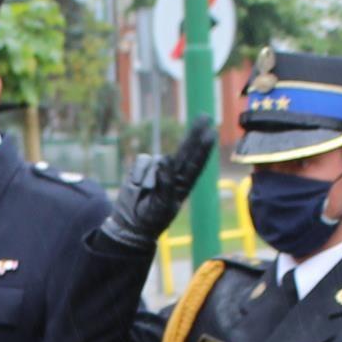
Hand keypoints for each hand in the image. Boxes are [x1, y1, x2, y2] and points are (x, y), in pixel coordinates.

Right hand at [102, 121, 219, 250]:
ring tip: (145, 194)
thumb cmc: (150, 220)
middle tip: (205, 116)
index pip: (196, 163)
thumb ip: (165, 183)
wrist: (129, 225)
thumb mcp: (162, 205)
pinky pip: (143, 161)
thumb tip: (165, 159)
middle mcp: (173, 174)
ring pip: (158, 160)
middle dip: (195, 133)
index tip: (212, 133)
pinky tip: (136, 187)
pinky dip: (138, 173)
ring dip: (150, 176)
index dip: (204, 149)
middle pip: (186, 150)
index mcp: (183, 185)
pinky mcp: (141, 168)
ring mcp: (157, 170)